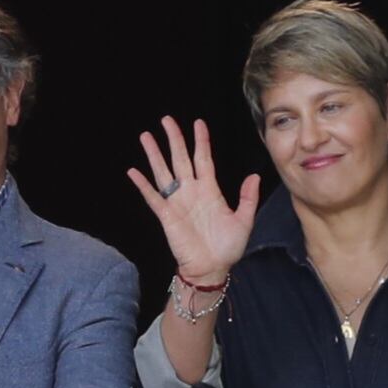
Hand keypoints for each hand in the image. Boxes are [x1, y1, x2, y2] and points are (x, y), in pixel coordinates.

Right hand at [123, 117, 258, 286]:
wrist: (212, 268)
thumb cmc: (227, 247)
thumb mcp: (243, 220)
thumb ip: (248, 198)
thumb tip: (254, 176)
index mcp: (210, 190)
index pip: (203, 159)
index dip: (200, 141)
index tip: (198, 123)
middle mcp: (191, 191)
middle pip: (181, 158)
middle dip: (174, 139)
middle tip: (166, 120)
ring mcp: (177, 202)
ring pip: (164, 172)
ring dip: (155, 154)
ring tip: (146, 136)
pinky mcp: (167, 216)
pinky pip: (153, 197)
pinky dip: (143, 185)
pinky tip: (133, 172)